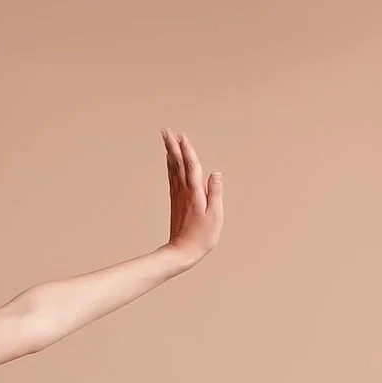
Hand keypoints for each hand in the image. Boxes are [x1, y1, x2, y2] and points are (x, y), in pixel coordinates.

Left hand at [159, 129, 223, 263]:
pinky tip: (169, 160)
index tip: (181, 135)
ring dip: (169, 152)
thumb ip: (215, 193)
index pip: (191, 166)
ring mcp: (178, 196)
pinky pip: (172, 178)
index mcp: (195, 193)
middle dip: (172, 146)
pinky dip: (170, 166)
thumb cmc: (202, 236)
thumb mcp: (215, 216)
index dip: (186, 149)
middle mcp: (184, 191)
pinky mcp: (176, 201)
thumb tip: (216, 173)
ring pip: (173, 169)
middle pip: (177, 163)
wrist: (182, 252)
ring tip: (167, 139)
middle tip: (166, 130)